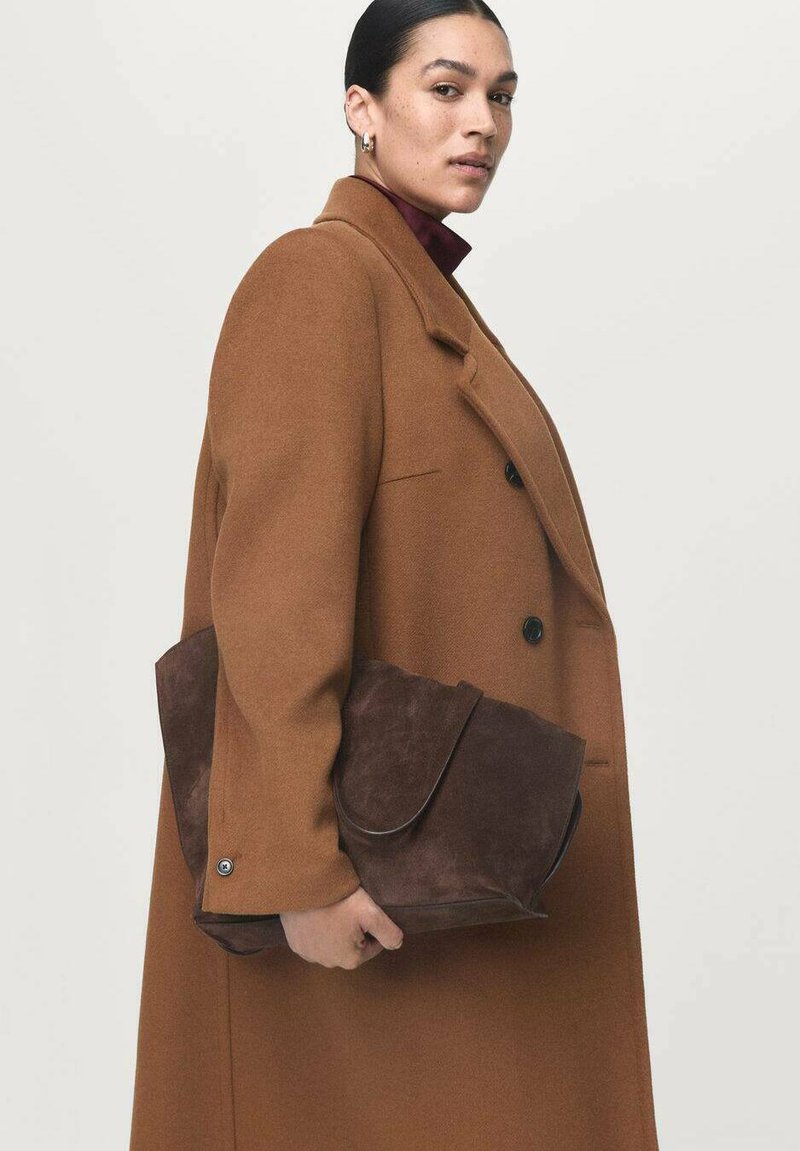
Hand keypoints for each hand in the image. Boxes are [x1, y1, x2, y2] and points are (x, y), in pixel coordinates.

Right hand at [280, 885, 403, 967]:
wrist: (303, 888)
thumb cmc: (339, 900)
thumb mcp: (370, 913)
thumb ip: (388, 932)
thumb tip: (397, 944)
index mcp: (350, 960)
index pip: (372, 946)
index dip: (372, 927)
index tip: (366, 910)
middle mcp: (329, 963)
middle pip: (351, 946)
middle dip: (353, 930)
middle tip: (349, 908)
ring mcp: (309, 955)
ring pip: (331, 944)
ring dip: (335, 931)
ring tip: (334, 909)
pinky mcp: (295, 944)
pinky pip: (312, 939)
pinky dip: (317, 929)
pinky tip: (318, 913)